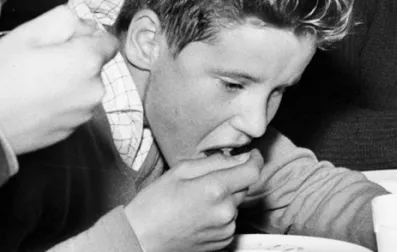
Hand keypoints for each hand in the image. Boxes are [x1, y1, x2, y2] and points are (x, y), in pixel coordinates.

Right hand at [0, 5, 117, 153]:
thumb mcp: (27, 31)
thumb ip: (65, 19)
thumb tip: (83, 25)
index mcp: (87, 62)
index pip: (107, 41)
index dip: (85, 35)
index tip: (60, 39)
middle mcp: (93, 91)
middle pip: (93, 65)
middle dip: (73, 58)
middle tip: (37, 59)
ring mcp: (81, 115)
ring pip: (82, 87)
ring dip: (66, 80)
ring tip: (32, 81)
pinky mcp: (68, 132)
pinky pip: (70, 107)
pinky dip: (58, 101)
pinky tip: (31, 101)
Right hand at [124, 150, 264, 251]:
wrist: (143, 238)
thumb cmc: (155, 204)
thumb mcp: (179, 171)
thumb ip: (212, 161)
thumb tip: (236, 157)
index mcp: (215, 189)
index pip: (252, 171)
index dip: (254, 159)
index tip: (250, 155)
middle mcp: (225, 211)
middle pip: (243, 186)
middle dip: (232, 178)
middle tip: (206, 179)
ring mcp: (226, 228)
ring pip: (236, 203)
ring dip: (225, 197)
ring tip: (197, 200)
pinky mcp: (224, 241)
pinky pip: (230, 220)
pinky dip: (221, 213)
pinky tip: (200, 213)